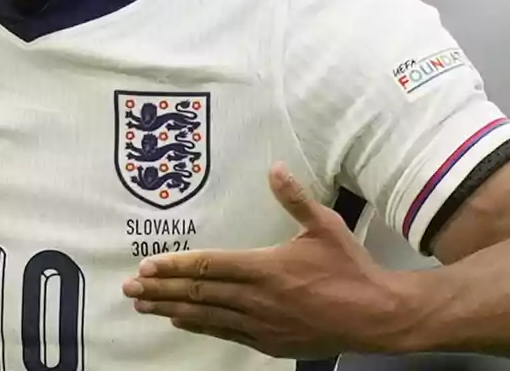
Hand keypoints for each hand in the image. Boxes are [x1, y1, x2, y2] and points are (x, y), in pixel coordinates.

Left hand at [122, 163, 413, 358]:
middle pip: (199, 293)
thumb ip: (295, 199)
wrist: (379, 317)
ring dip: (172, 309)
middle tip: (129, 289)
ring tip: (144, 306)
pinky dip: (200, 326)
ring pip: (207, 317)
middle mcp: (258, 299)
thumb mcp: (325, 227)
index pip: (209, 266)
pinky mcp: (270, 343)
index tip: (147, 266)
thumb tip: (275, 167)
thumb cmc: (351, 269)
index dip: (174, 266)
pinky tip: (181, 321)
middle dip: (161, 290)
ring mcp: (262, 324)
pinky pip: (226, 333)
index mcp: (266, 268)